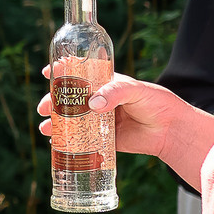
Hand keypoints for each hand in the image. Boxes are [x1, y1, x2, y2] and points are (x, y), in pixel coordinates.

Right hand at [35, 68, 192, 159]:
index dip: (63, 71)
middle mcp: (100, 100)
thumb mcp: (136, 90)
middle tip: (43, 107)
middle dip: (53, 102)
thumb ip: (114, 93)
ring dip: (56, 122)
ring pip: (72, 120)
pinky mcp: (103, 139)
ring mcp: (100, 120)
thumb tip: (92, 104)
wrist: (171, 130)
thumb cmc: (157, 103)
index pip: (81, 73)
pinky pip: (81, 139)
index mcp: (106, 83)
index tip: (47, 72)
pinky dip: (67, 140)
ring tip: (45, 127)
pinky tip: (56, 142)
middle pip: (70, 99)